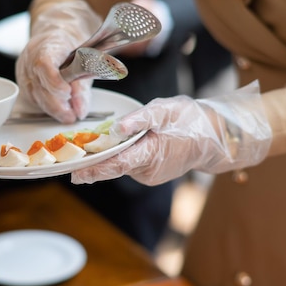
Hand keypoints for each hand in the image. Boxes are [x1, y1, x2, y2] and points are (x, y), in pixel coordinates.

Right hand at [15, 0, 101, 123]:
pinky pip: (35, 99)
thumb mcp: (84, 58)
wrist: (57, 31)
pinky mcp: (25, 83)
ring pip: (36, 96)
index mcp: (46, 45)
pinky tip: (61, 110)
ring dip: (54, 109)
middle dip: (56, 104)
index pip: (44, 63)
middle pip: (39, 85)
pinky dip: (49, 106)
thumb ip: (82, 85)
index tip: (68, 93)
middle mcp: (30, 58)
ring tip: (70, 116)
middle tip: (72, 115)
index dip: (54, 81)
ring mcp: (25, 71)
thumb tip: (80, 110)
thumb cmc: (71, 43)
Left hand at [72, 81, 272, 185]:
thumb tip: (116, 128)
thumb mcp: (164, 110)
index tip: (76, 174)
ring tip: (90, 145)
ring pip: (121, 165)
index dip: (95, 169)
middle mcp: (149, 170)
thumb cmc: (190, 120)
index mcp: (151, 154)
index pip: (117, 164)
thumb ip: (139, 119)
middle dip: (93, 162)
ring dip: (107, 157)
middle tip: (71, 156)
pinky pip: (130, 164)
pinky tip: (115, 146)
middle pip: (114, 166)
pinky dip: (120, 156)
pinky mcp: (152, 173)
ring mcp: (151, 175)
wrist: (215, 136)